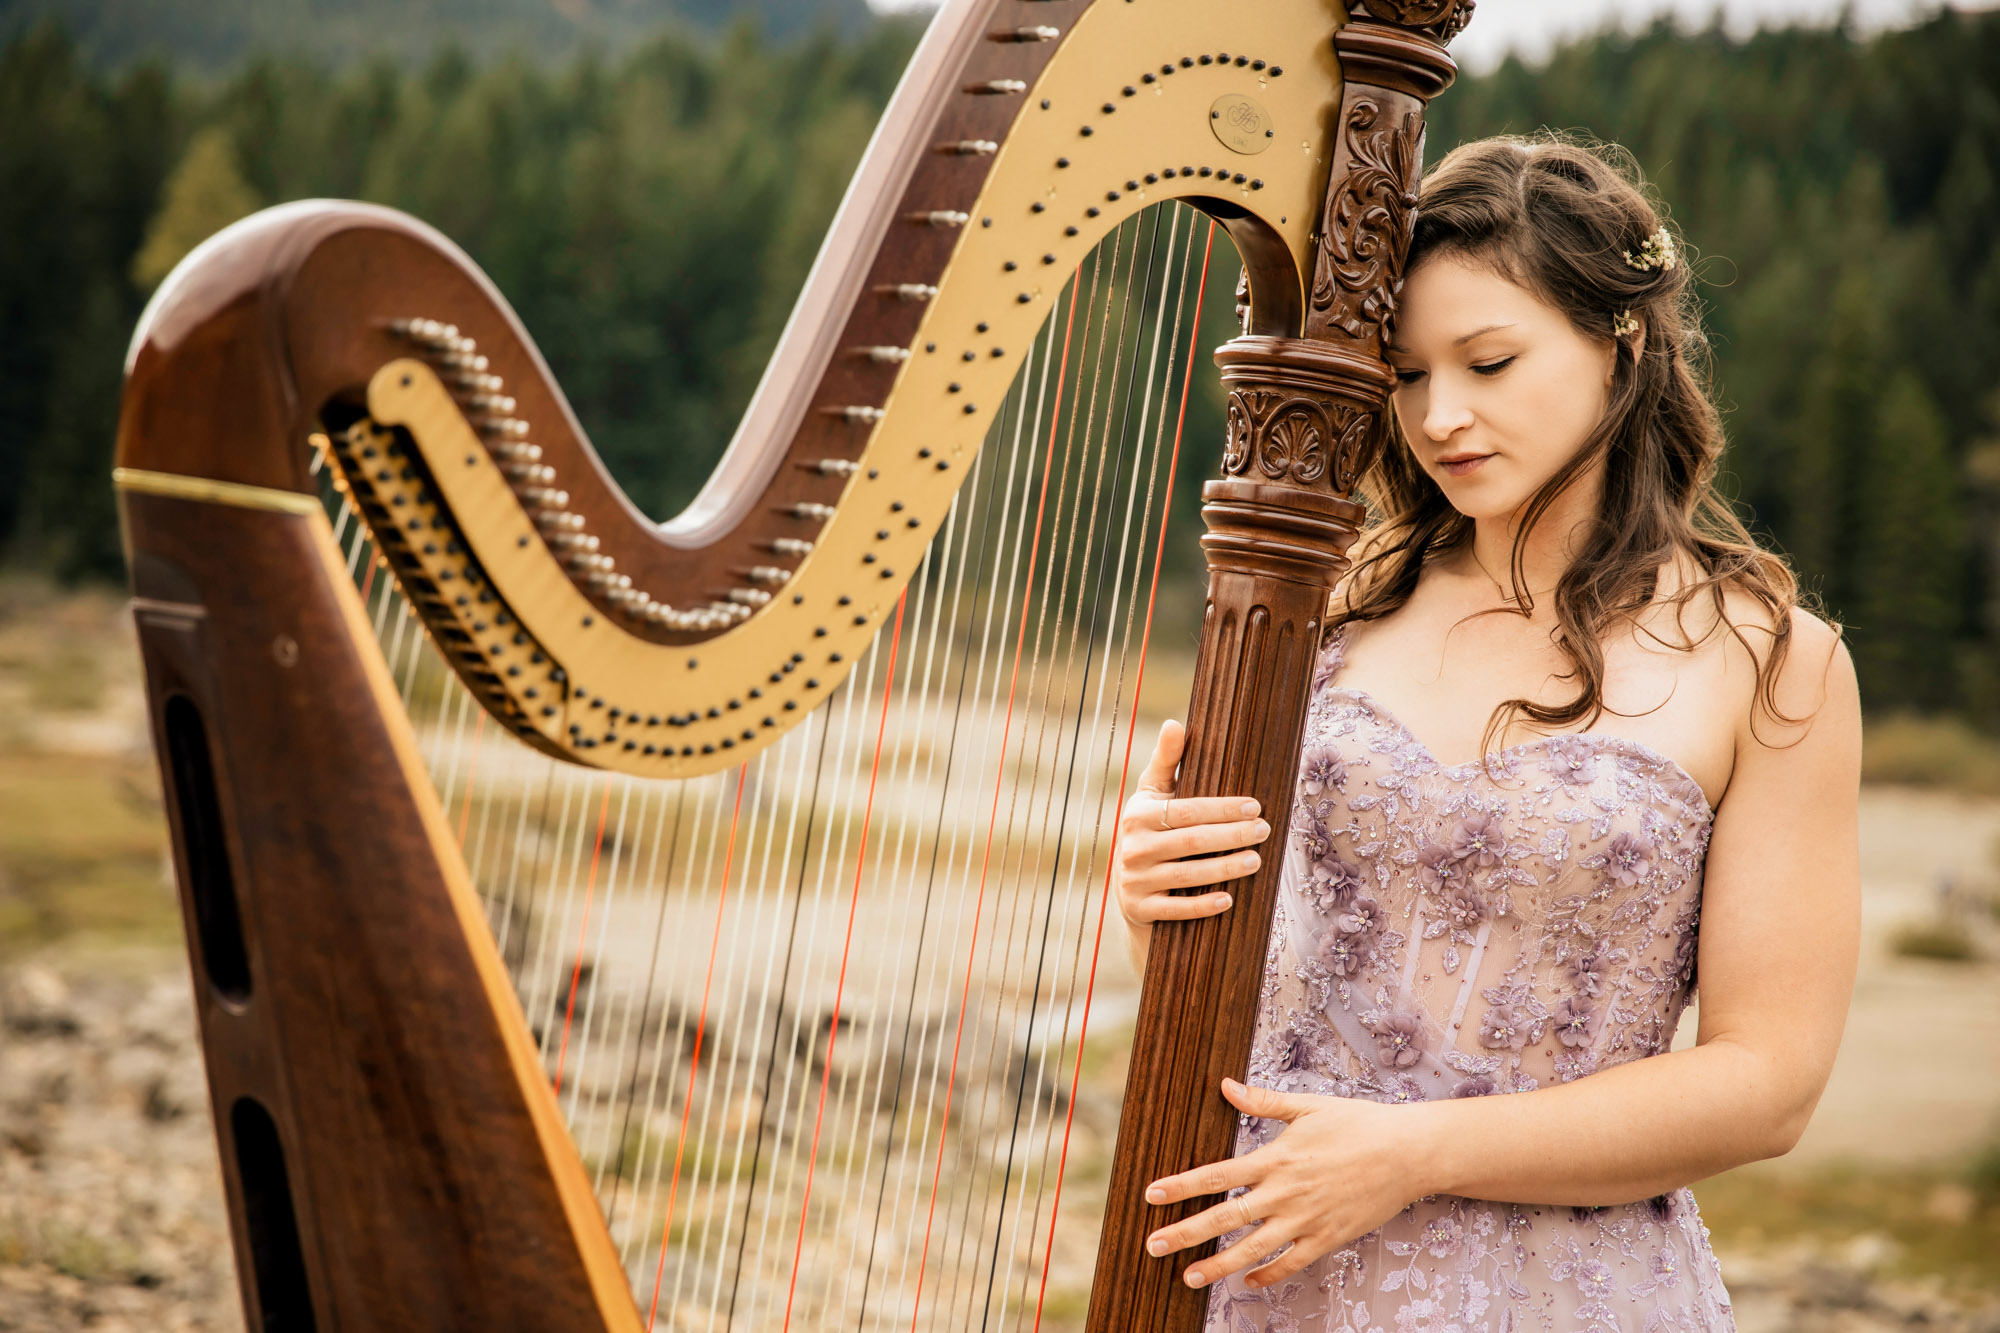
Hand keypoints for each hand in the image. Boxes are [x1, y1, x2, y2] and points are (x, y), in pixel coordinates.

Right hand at [1113, 720, 1269, 954]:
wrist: (1129, 890)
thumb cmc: (1151, 831)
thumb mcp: (1152, 795)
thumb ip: (1166, 761)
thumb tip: (1174, 723)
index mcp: (1138, 815)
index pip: (1186, 810)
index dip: (1222, 809)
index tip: (1255, 806)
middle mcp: (1132, 847)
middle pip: (1190, 841)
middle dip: (1231, 835)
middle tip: (1264, 830)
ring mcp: (1135, 881)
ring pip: (1186, 875)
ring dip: (1225, 868)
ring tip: (1257, 860)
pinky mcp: (1140, 909)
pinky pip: (1175, 909)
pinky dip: (1202, 905)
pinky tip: (1229, 899)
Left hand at [1143, 1078, 1430, 1289]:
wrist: (1408, 1153)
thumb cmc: (1358, 1124)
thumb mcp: (1308, 1106)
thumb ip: (1264, 1101)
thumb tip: (1224, 1085)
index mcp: (1276, 1158)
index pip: (1217, 1175)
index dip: (1182, 1186)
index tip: (1151, 1194)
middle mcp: (1286, 1193)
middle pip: (1226, 1218)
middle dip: (1186, 1233)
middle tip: (1153, 1246)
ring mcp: (1307, 1220)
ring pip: (1253, 1249)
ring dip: (1218, 1265)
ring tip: (1188, 1277)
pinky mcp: (1329, 1238)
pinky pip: (1292, 1263)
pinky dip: (1269, 1275)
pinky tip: (1249, 1282)